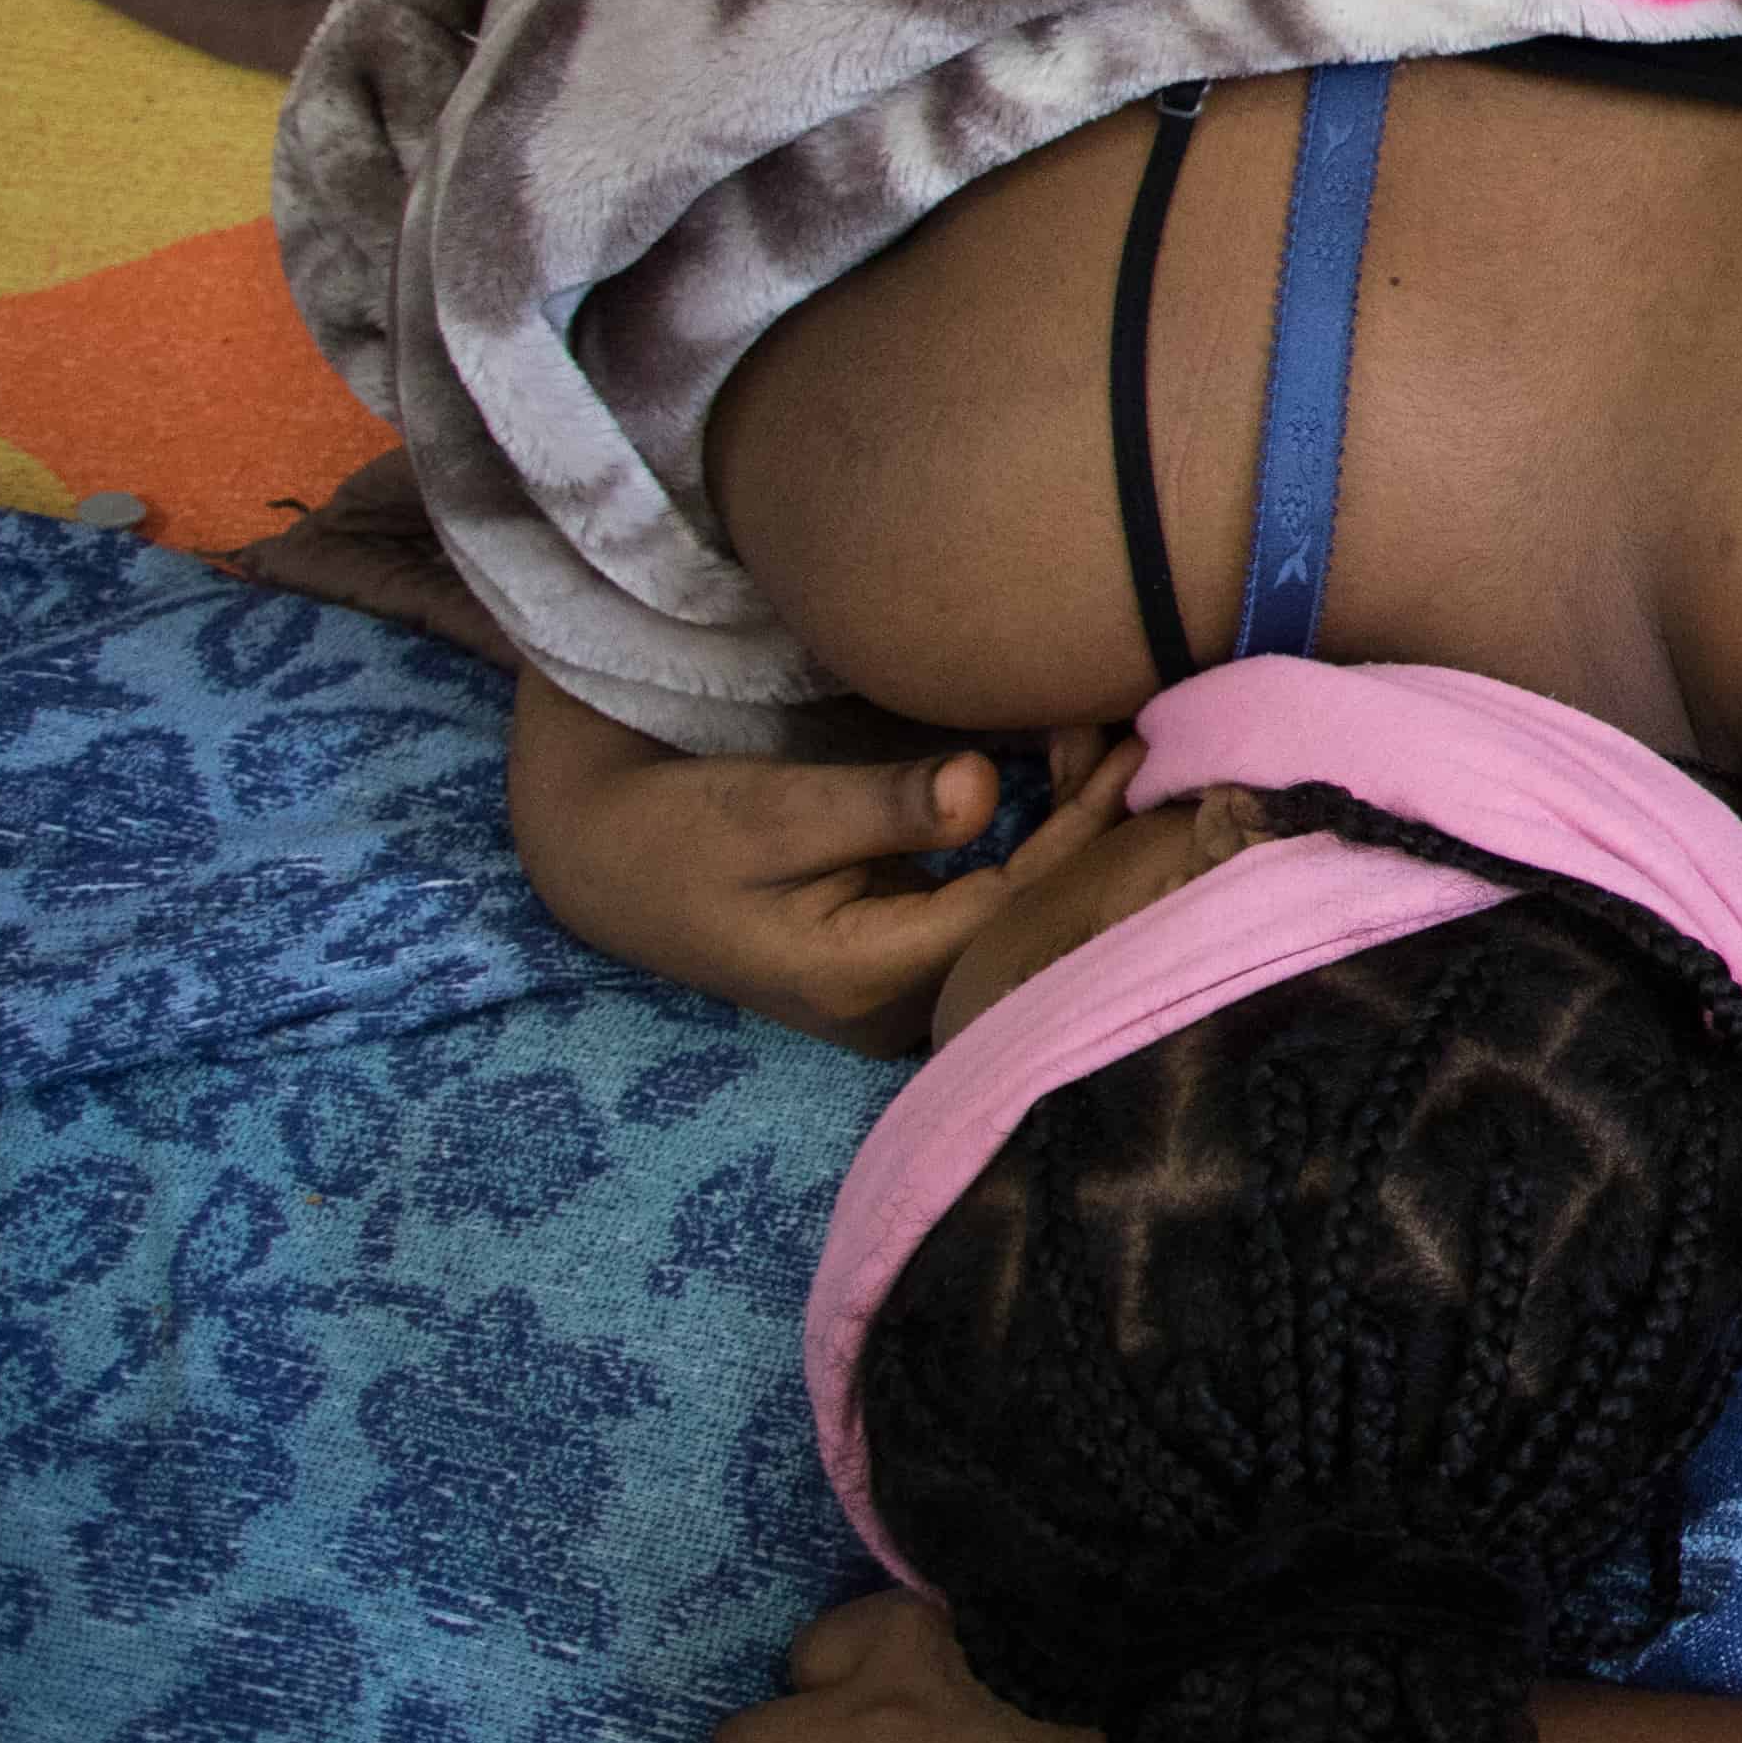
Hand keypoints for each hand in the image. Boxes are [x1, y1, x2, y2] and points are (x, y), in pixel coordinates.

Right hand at [509, 679, 1131, 1051]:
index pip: (1012, 909)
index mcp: (867, 979)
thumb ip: (879, 805)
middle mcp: (893, 1006)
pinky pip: (988, 906)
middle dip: (1088, 831)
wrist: (603, 860)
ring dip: (1066, 835)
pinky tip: (1060, 779)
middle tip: (1138, 735)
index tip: (1130, 750)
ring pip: (1014, 916)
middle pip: (1025, 922)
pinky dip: (1030, 844)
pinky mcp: (895, 961)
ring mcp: (896, 992)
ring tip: (1111, 745)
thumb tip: (980, 788)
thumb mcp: (771, 807)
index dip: (1079, 829)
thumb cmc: (680, 828)